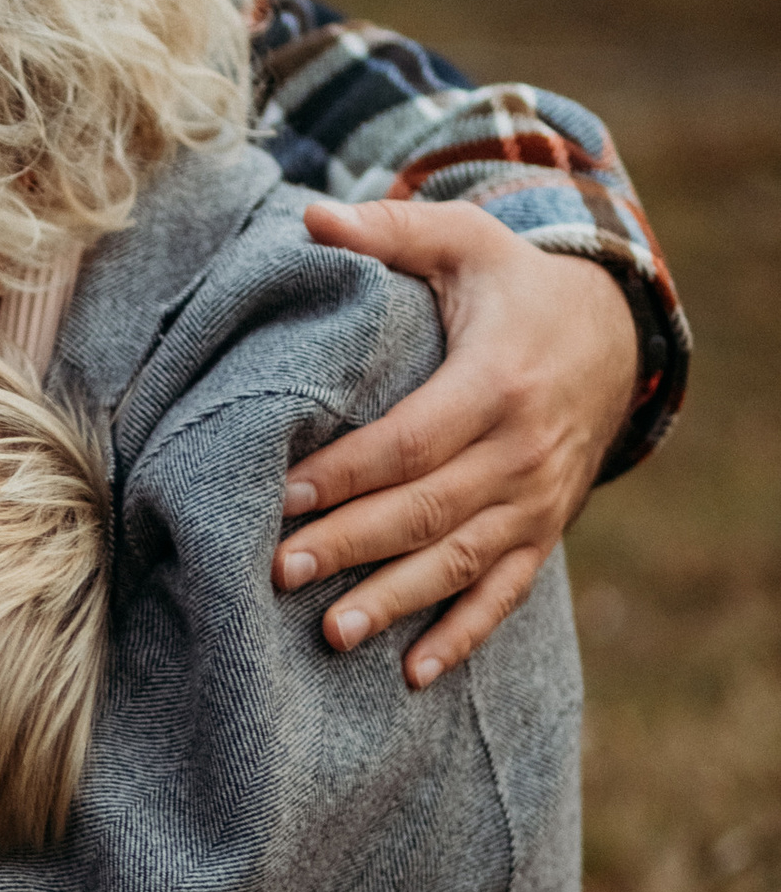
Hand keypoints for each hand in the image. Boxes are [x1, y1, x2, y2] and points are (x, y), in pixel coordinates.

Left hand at [276, 200, 642, 685]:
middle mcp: (522, 451)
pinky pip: (504, 592)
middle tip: (279, 572)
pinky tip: (414, 674)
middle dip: (353, 544)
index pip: (411, 440)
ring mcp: (537, 500)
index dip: (348, 472)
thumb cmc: (510, 287)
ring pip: (461, 561)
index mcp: (496, 381)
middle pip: (428, 509)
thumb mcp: (463, 241)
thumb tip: (311, 217)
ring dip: (397, 602)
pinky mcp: (543, 532)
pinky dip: (463, 635)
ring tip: (331, 634)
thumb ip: (389, 230)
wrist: (610, 335)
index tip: (282, 496)